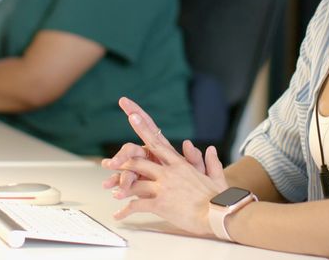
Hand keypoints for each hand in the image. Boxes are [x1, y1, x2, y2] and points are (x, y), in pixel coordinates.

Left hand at [103, 97, 227, 236]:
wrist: (220, 214)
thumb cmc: (220, 197)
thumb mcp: (216, 176)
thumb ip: (211, 161)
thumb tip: (210, 148)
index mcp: (180, 164)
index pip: (157, 141)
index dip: (142, 127)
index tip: (132, 114)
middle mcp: (169, 172)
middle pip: (139, 161)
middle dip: (121, 161)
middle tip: (108, 162)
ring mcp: (163, 187)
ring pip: (135, 182)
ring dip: (121, 186)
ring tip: (109, 189)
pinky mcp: (161, 204)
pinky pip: (137, 205)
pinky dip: (126, 209)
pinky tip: (119, 214)